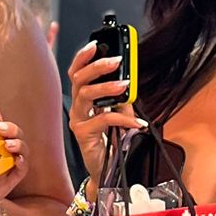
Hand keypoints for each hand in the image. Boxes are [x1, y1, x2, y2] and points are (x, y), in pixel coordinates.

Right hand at [67, 41, 145, 180]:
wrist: (106, 170)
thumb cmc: (110, 142)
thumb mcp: (120, 115)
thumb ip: (122, 100)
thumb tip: (129, 84)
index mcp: (83, 99)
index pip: (77, 73)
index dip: (83, 57)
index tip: (95, 44)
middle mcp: (77, 108)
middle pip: (78, 80)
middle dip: (97, 67)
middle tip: (116, 61)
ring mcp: (78, 120)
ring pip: (86, 95)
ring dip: (106, 88)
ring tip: (124, 86)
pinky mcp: (83, 134)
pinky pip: (102, 119)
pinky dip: (123, 119)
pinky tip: (137, 122)